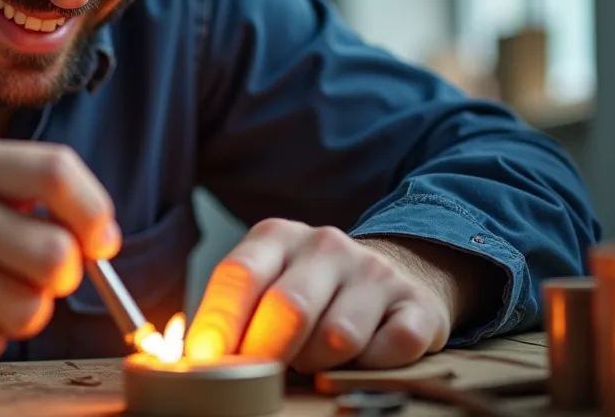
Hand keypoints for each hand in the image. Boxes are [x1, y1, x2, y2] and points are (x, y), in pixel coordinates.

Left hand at [185, 219, 476, 372]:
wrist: (393, 276)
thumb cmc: (310, 293)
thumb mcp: (264, 286)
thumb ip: (232, 315)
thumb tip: (196, 359)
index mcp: (277, 237)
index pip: (239, 275)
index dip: (218, 324)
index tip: (205, 363)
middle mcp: (327, 245)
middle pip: (288, 307)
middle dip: (267, 353)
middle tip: (259, 378)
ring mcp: (375, 271)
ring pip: (337, 336)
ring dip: (319, 364)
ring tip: (314, 360)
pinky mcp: (418, 304)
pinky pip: (390, 348)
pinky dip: (370, 367)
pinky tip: (360, 360)